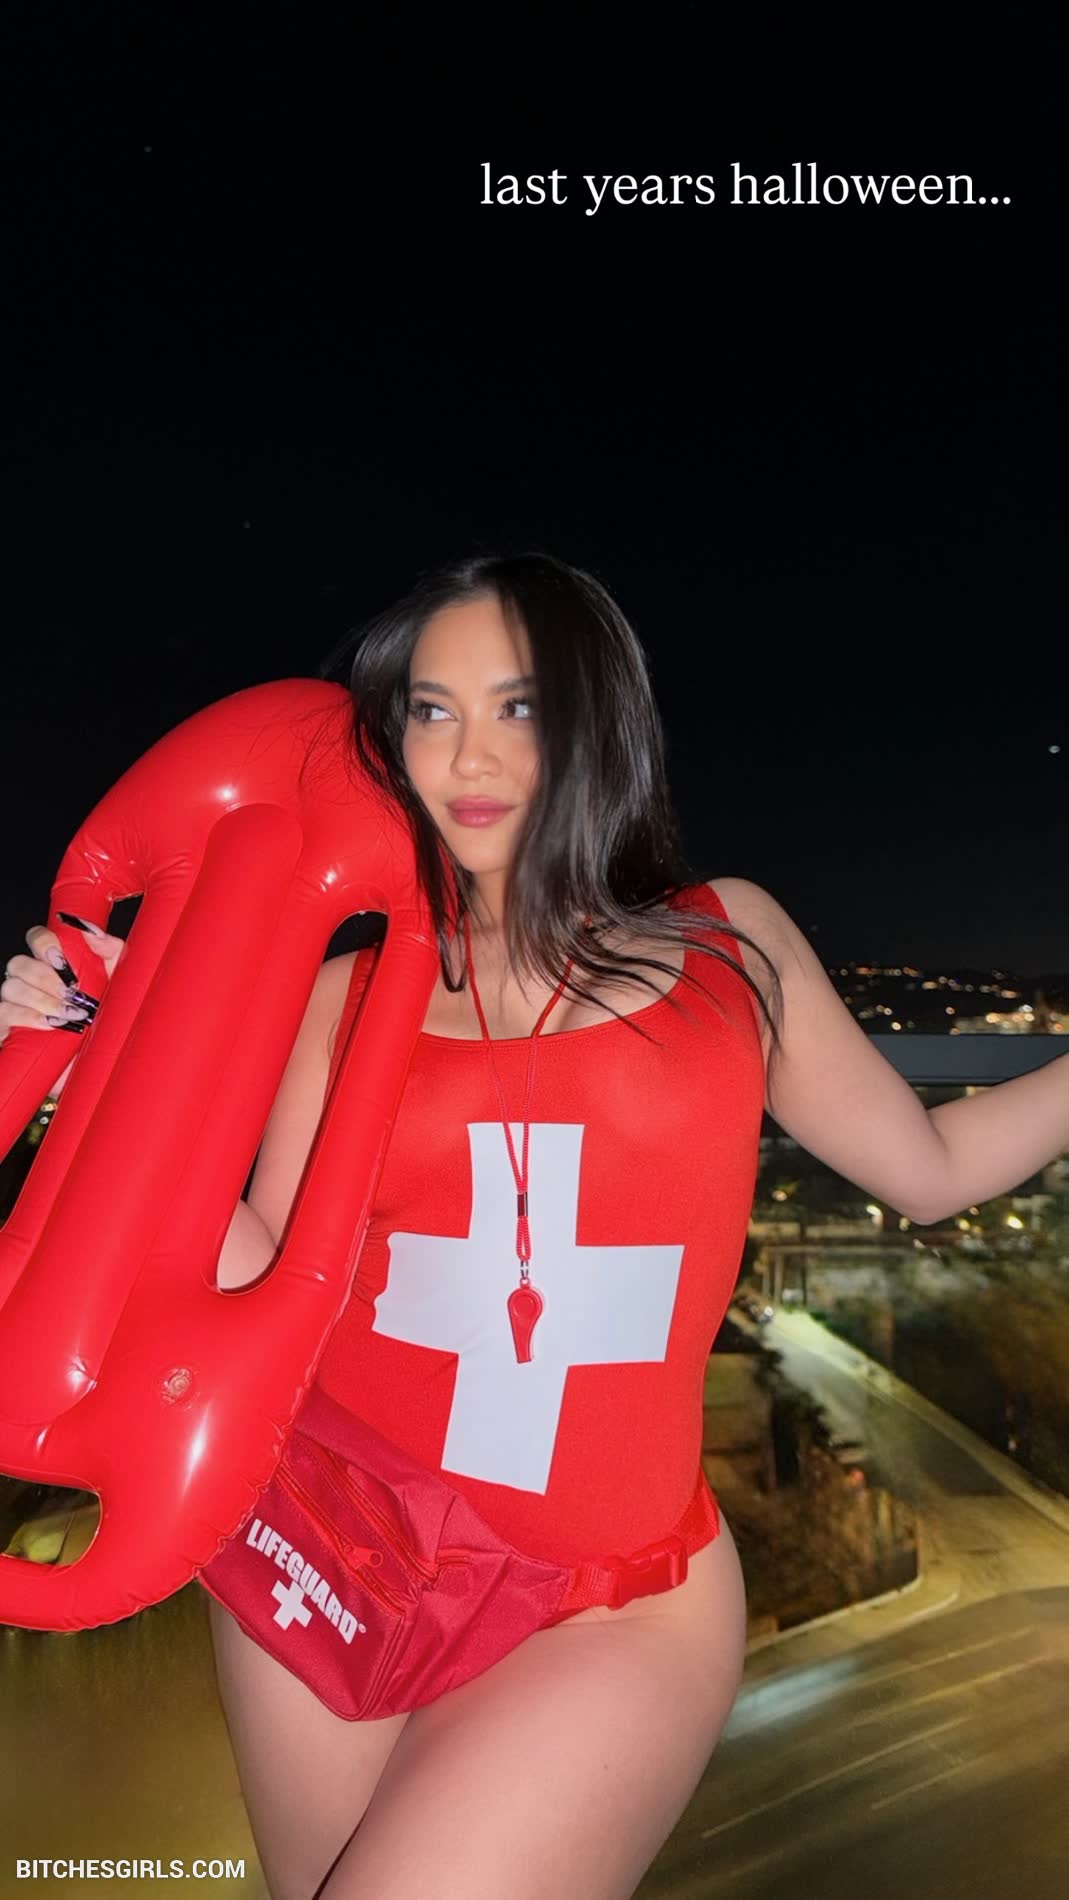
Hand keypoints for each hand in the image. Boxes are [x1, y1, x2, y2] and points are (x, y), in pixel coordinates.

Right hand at [0, 919, 124, 1094]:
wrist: (107, 1068)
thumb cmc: (112, 1024)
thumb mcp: (121, 983)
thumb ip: (110, 950)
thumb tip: (91, 931)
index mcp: (57, 967)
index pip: (38, 939)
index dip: (43, 942)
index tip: (62, 958)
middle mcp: (34, 985)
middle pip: (18, 963)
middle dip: (45, 977)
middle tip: (71, 993)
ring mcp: (19, 1008)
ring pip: (10, 987)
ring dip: (41, 999)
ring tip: (67, 1015)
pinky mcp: (11, 1033)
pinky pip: (4, 1014)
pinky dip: (27, 1017)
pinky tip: (50, 1025)